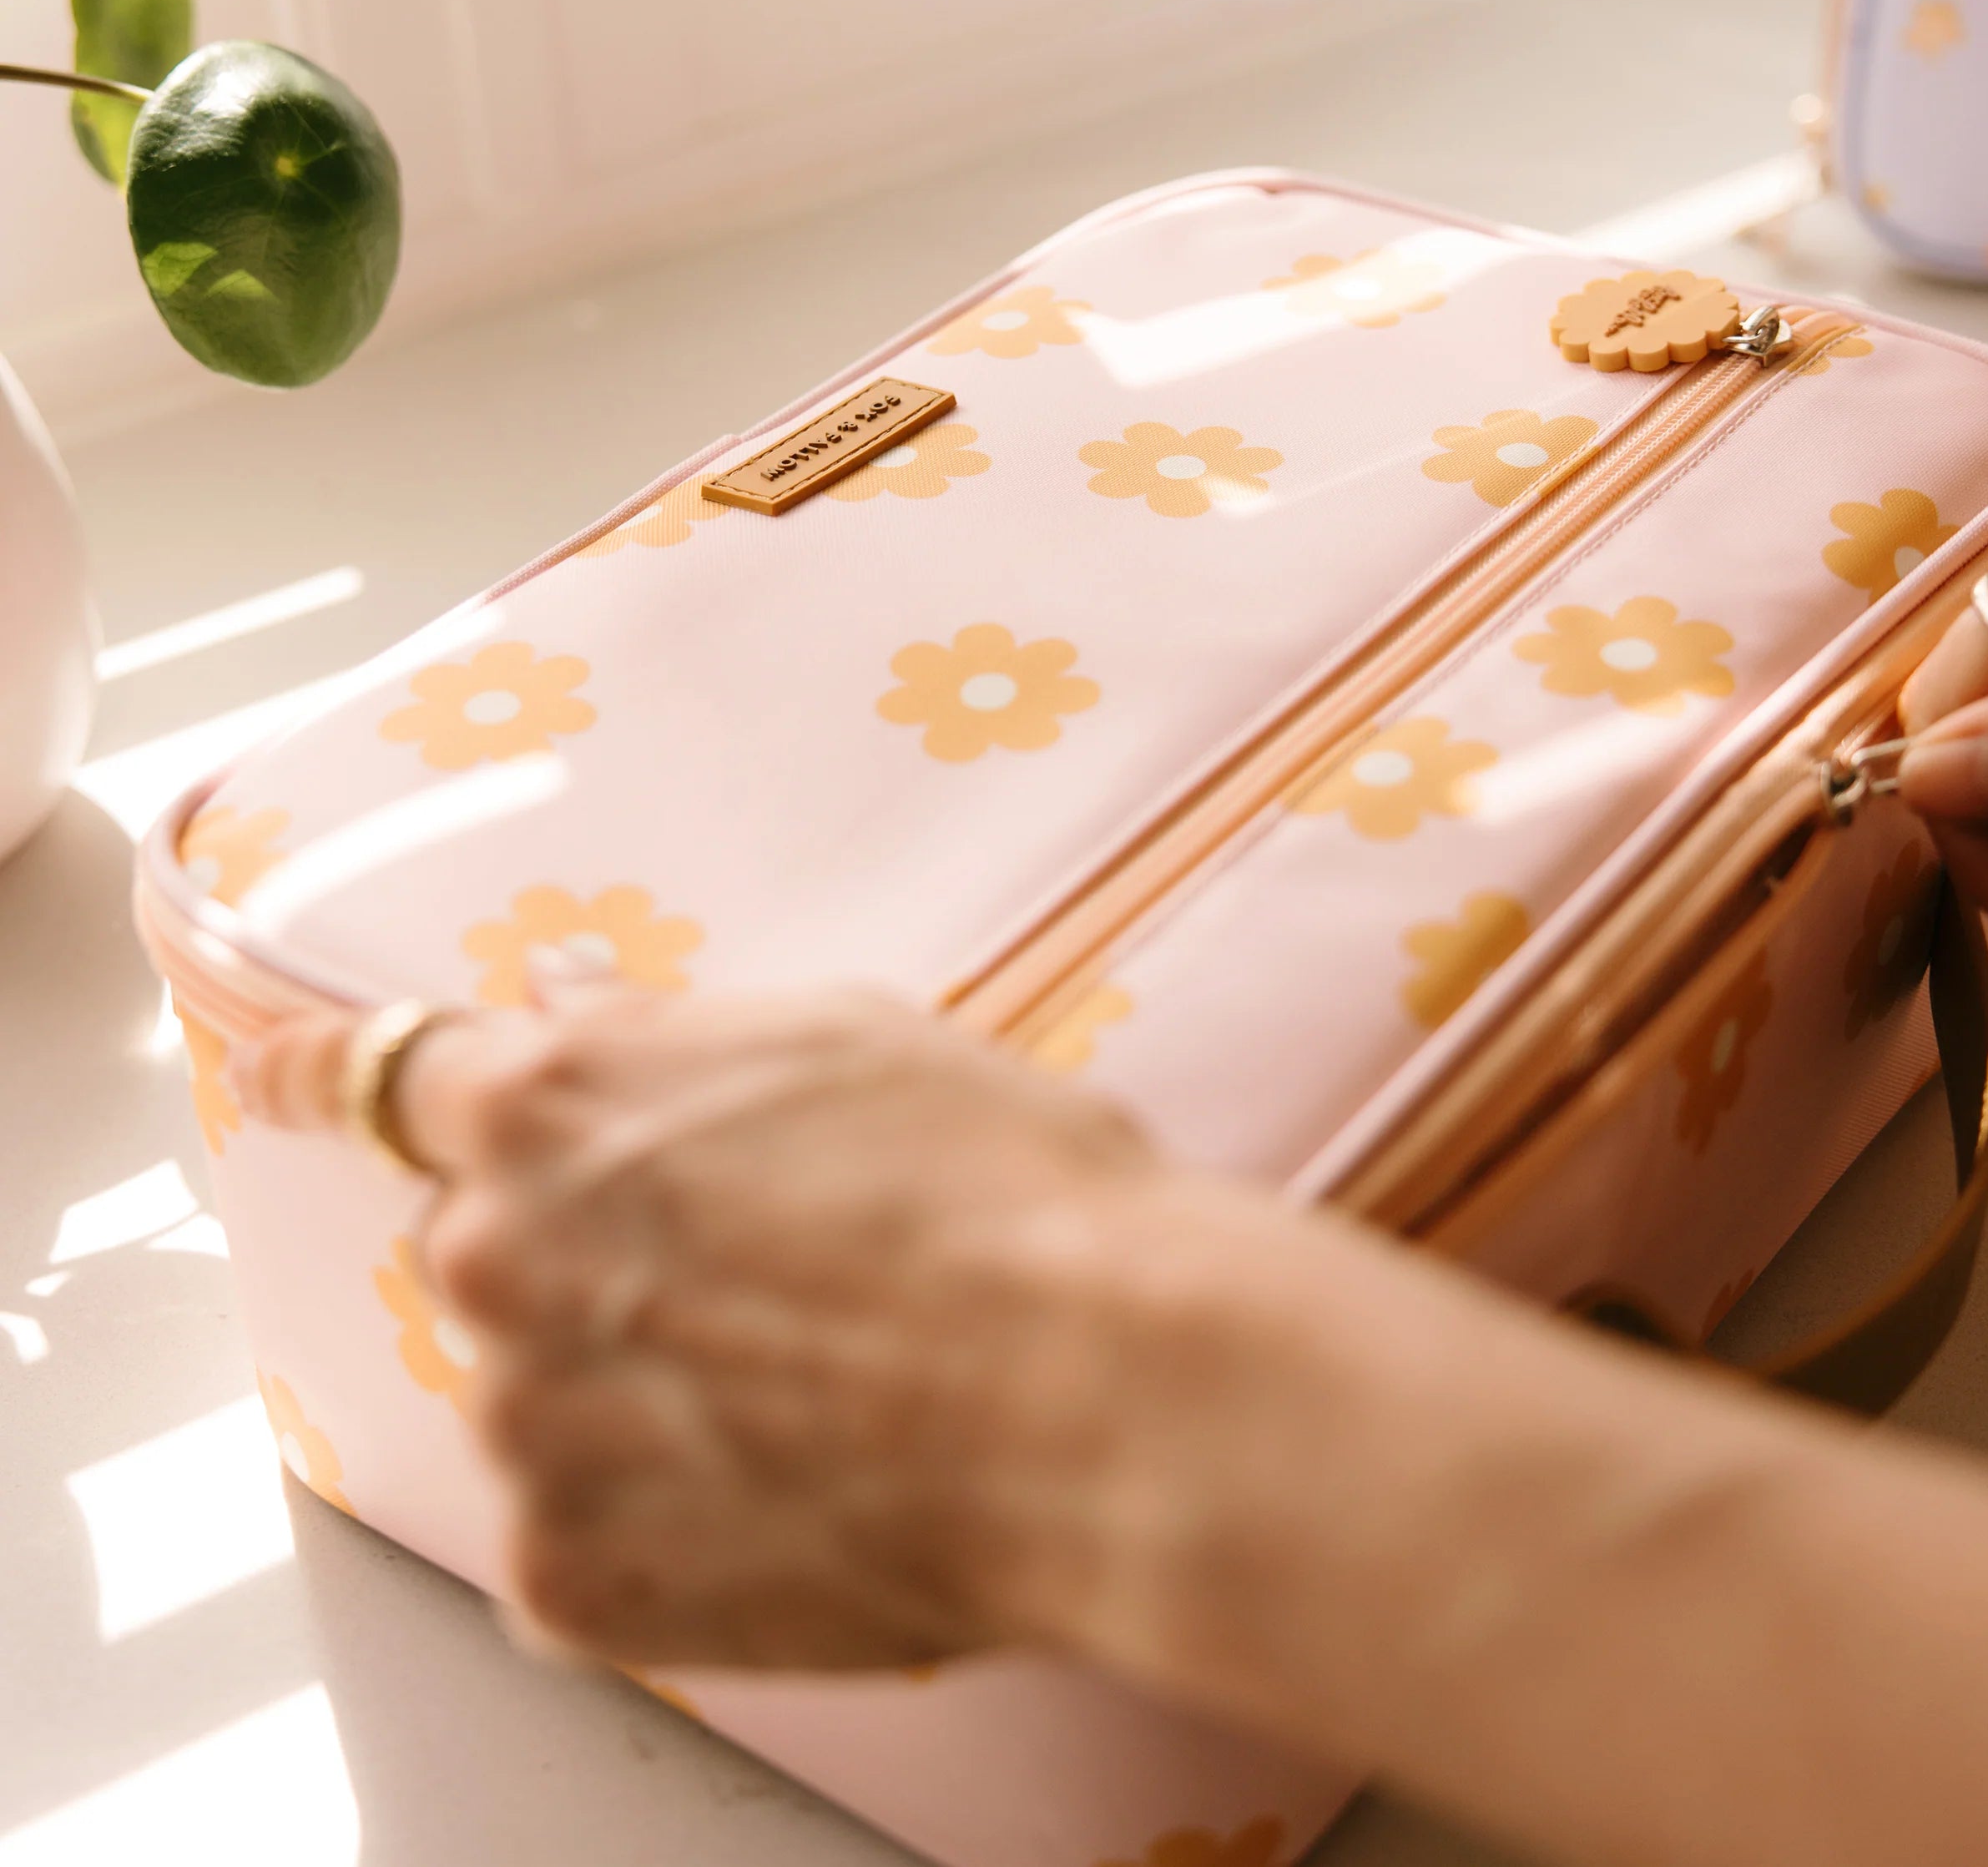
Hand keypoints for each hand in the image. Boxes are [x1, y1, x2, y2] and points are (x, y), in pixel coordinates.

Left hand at [234, 986, 1180, 1671]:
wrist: (1088, 1390)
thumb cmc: (996, 1188)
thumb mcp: (842, 1041)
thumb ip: (665, 1042)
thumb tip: (570, 1025)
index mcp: (552, 1106)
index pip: (375, 1074)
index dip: (321, 1072)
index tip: (282, 1078)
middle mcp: (499, 1258)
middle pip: (489, 1250)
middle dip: (579, 1259)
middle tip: (747, 1289)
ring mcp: (523, 1430)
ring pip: (543, 1399)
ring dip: (633, 1396)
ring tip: (808, 1402)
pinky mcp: (568, 1579)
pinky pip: (582, 1532)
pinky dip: (662, 1517)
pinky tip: (789, 1493)